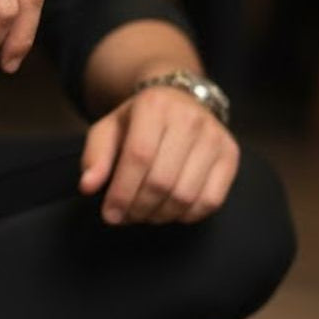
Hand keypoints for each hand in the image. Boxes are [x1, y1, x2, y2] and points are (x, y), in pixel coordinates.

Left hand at [78, 85, 239, 224]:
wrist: (179, 100)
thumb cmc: (137, 122)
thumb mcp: (108, 129)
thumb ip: (95, 156)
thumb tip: (88, 186)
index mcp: (154, 106)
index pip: (138, 157)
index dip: (122, 192)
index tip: (109, 215)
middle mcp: (189, 118)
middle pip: (162, 180)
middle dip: (138, 208)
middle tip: (125, 217)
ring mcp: (215, 136)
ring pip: (186, 195)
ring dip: (160, 215)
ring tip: (143, 214)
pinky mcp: (231, 154)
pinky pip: (211, 200)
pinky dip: (186, 215)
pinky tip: (168, 211)